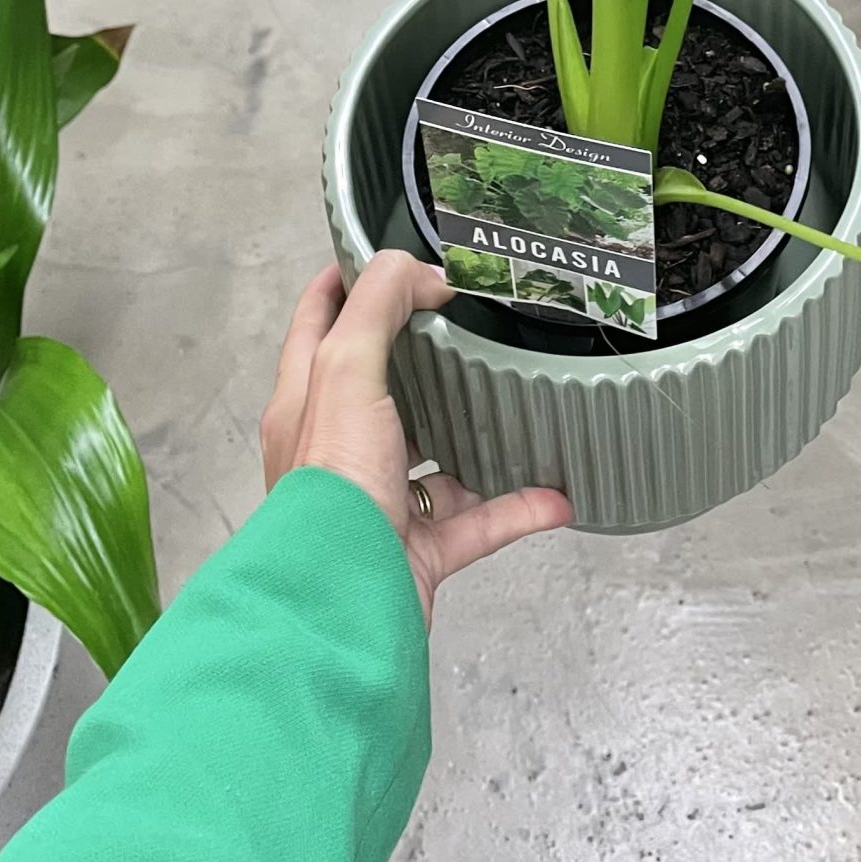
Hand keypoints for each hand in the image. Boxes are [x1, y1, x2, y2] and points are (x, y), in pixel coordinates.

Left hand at [261, 253, 572, 624]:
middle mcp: (337, 450)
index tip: (385, 255)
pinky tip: (554, 496)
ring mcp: (376, 504)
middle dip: (422, 359)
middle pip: (379, 390)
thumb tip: (416, 272)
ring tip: (515, 410)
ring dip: (474, 439)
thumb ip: (378, 307)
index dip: (343, 281)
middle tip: (468, 325)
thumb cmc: (329, 489)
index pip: (316, 323)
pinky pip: (474, 524)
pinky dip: (515, 510)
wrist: (337, 606)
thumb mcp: (344, 370)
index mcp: (305, 401)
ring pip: (431, 460)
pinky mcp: (412, 553)